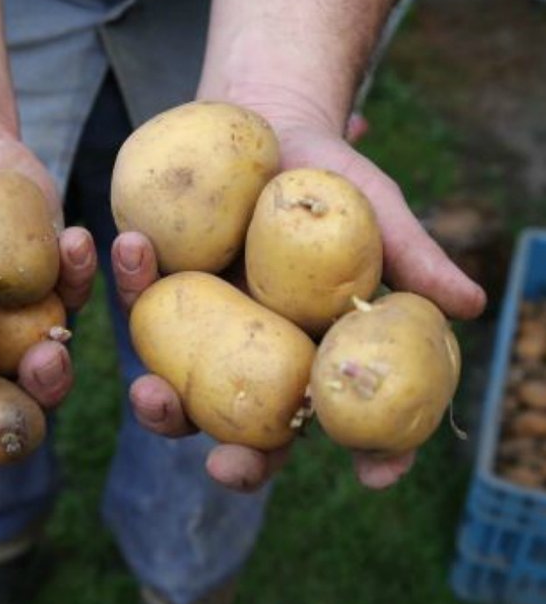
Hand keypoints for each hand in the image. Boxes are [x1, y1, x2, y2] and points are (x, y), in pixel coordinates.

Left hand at [111, 114, 484, 492]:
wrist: (266, 127)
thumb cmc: (330, 177)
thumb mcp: (376, 211)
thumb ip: (413, 256)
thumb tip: (470, 303)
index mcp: (318, 354)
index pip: (352, 419)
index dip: (371, 454)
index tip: (373, 476)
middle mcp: (259, 358)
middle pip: (255, 432)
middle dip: (240, 461)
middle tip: (225, 466)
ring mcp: (204, 334)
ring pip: (182, 392)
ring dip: (162, 406)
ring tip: (150, 391)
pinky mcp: (158, 294)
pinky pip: (139, 300)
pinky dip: (132, 280)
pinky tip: (132, 247)